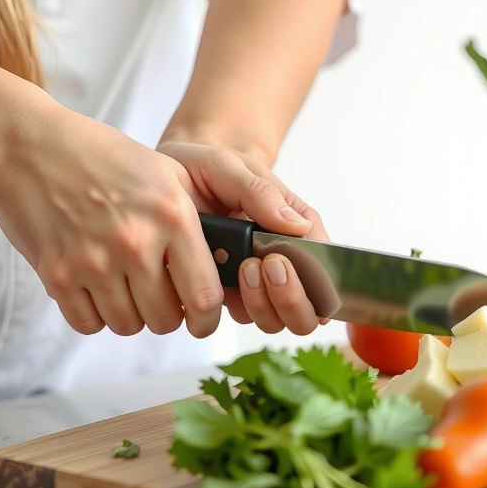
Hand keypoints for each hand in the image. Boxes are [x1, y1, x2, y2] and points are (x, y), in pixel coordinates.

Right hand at [0, 108, 224, 337]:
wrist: (27, 145)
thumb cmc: (101, 156)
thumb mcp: (166, 174)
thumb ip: (197, 223)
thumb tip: (221, 267)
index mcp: (173, 217)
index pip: (204, 296)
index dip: (207, 318)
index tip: (202, 319)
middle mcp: (136, 243)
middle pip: (165, 319)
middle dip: (166, 314)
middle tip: (158, 294)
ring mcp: (94, 262)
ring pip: (127, 325)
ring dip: (130, 314)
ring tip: (124, 285)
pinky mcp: (57, 275)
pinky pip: (88, 323)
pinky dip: (94, 314)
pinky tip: (95, 287)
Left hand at [157, 140, 328, 335]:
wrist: (162, 177)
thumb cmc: (203, 167)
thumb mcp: (231, 167)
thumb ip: (262, 193)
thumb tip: (298, 227)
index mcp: (295, 227)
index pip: (325, 260)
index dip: (315, 274)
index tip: (283, 259)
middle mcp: (281, 259)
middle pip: (308, 308)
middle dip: (292, 298)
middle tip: (268, 267)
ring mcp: (255, 282)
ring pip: (276, 320)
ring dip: (263, 304)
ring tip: (243, 269)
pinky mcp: (226, 294)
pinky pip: (240, 317)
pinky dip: (233, 306)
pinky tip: (216, 279)